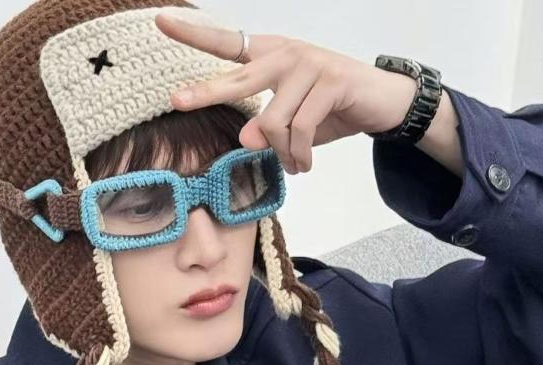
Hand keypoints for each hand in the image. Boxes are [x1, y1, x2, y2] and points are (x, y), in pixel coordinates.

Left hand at [154, 12, 415, 173]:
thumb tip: (246, 140)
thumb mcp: (293, 122)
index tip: (161, 21)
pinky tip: (304, 166)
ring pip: (274, 121)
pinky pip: (301, 129)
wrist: (381, 101)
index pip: (228, 43)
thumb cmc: (331, 109)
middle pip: (237, 79)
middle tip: (177, 103)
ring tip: (294, 165)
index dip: (195, 33)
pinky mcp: (331, 82)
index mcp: (271, 56)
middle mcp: (285, 53)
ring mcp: (308, 64)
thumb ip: (267, 129)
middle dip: (206, 92)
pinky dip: (299, 155)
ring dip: (282, 153)